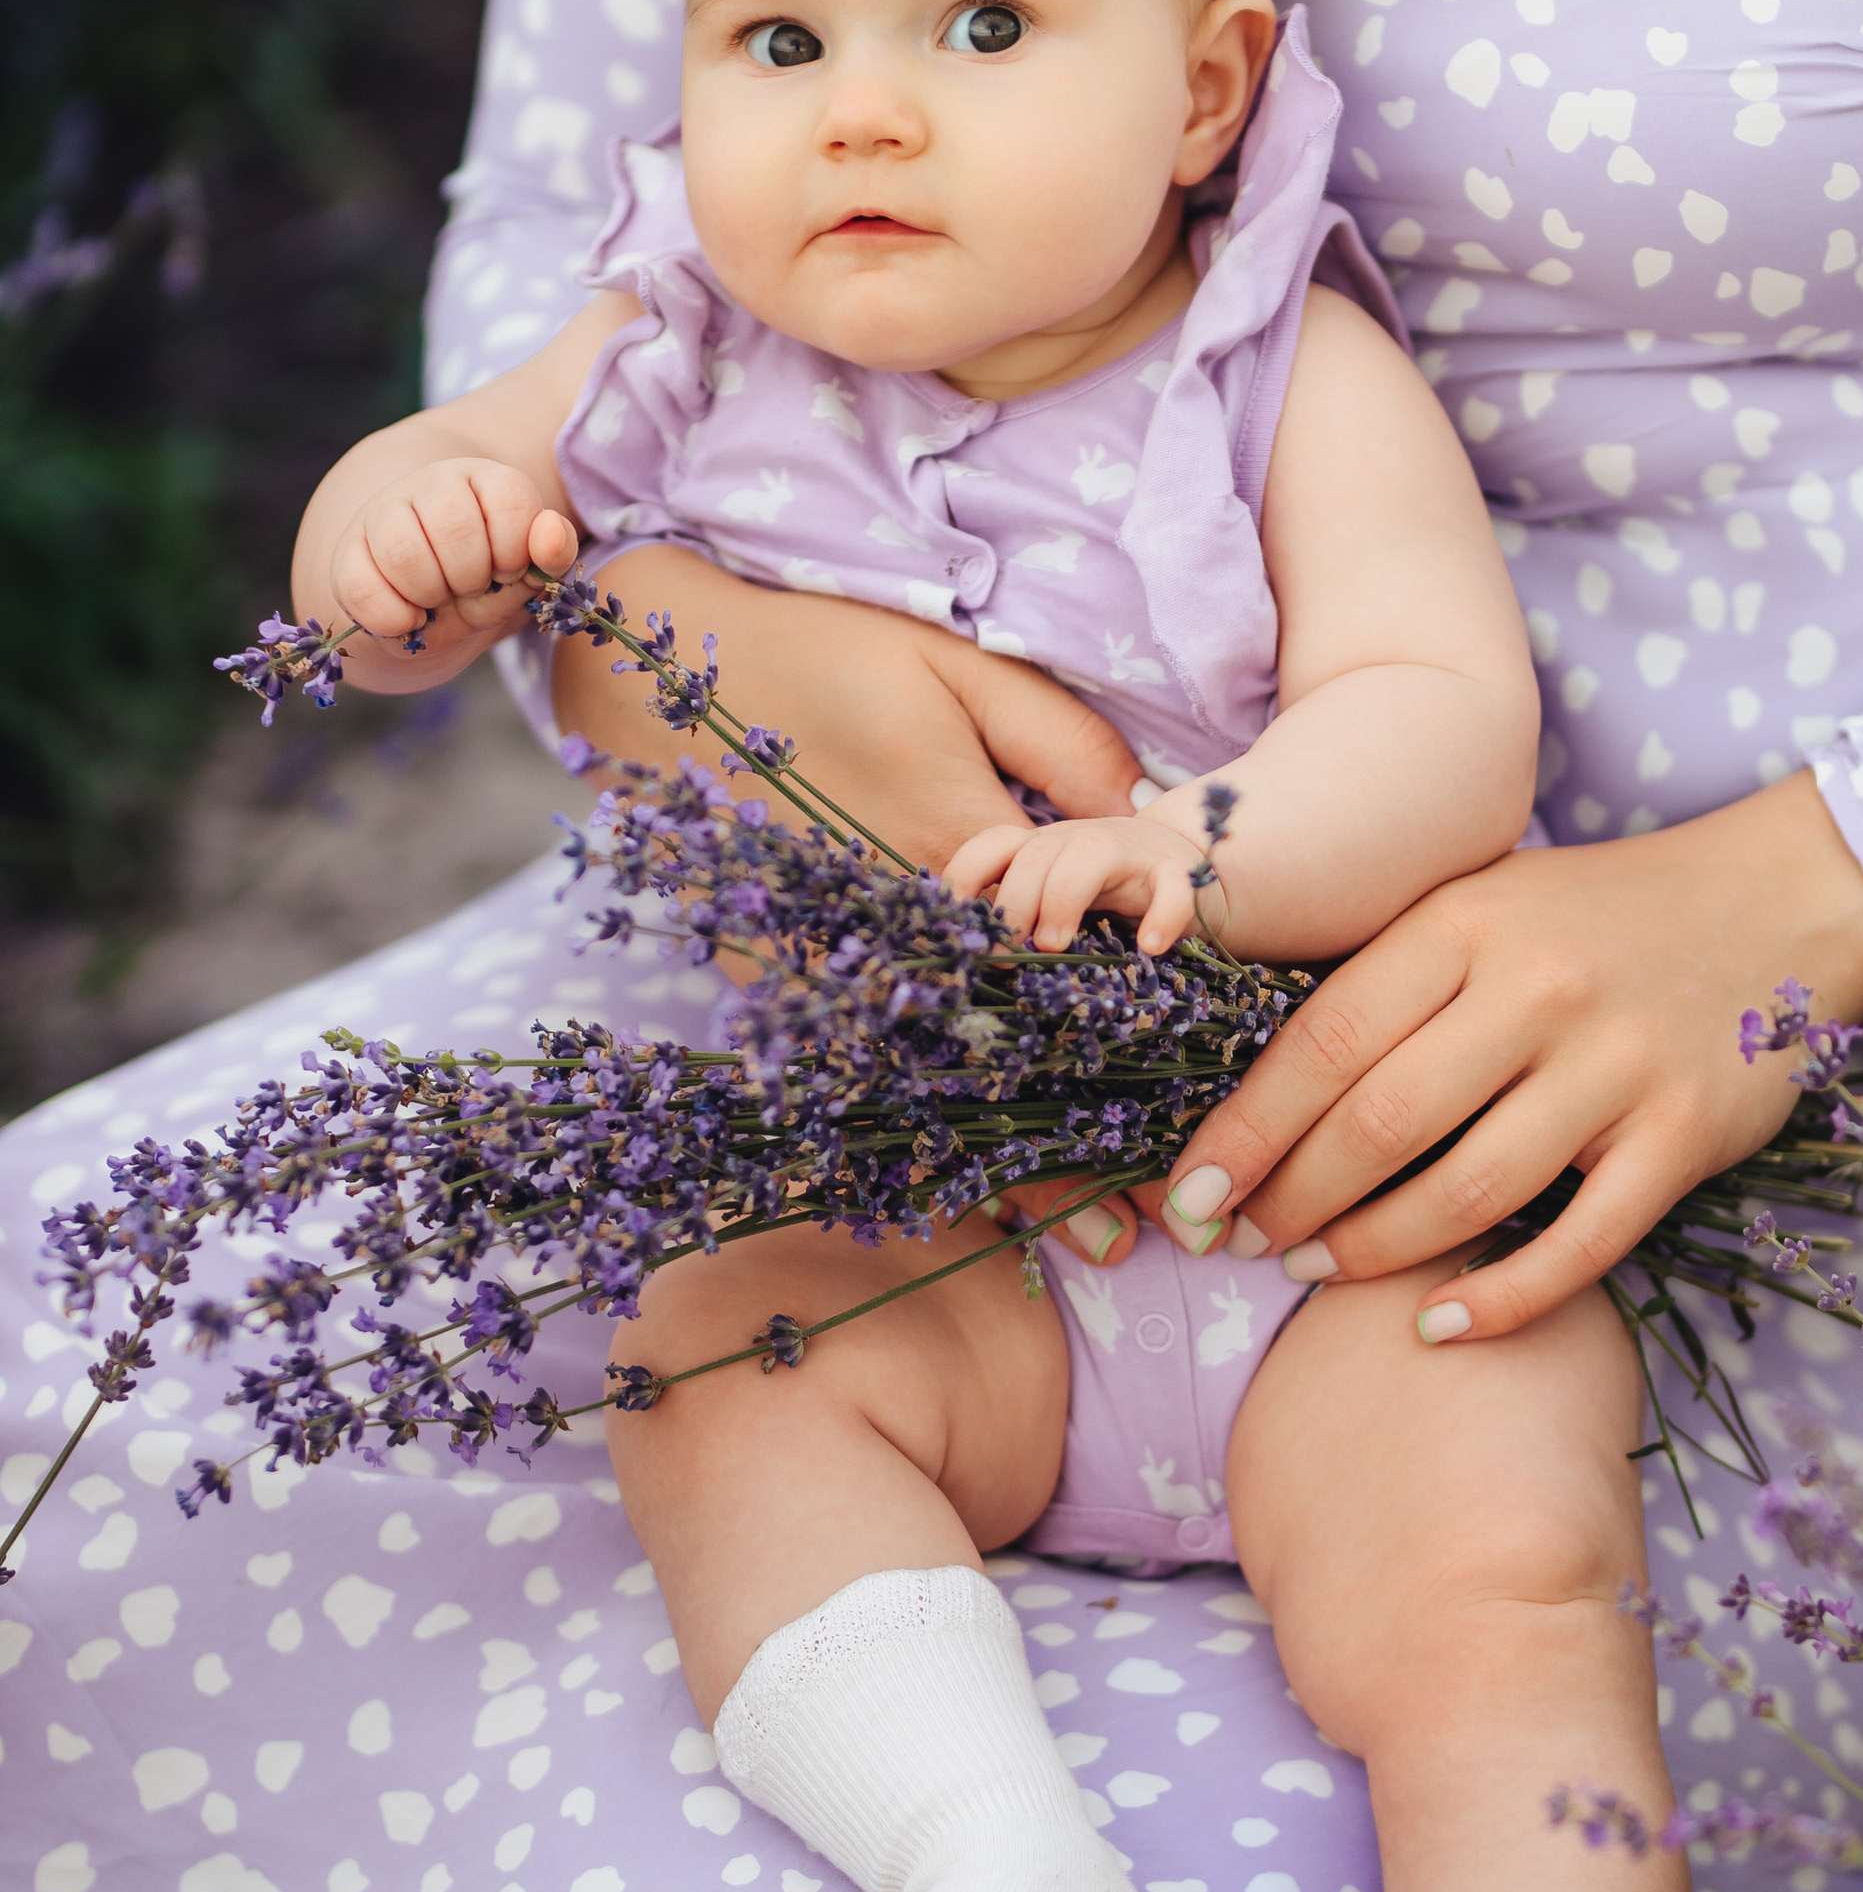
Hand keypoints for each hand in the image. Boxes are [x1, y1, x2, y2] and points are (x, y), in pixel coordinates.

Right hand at [333, 463, 579, 650]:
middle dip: (472, 578)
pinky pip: (362, 589)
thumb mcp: (530, 574)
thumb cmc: (489, 581)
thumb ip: (554, 554)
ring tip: (439, 600)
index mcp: (487, 479)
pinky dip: (392, 618)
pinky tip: (408, 618)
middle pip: (456, 531)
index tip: (507, 570)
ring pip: (404, 554)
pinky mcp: (349, 551)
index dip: (514, 553)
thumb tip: (549, 533)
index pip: (511, 502)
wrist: (432, 602)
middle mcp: (433, 483)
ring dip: (431, 596)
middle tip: (470, 588)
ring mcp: (385, 512)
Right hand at [552, 544, 1159, 1265]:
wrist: (658, 671)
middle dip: (1068, 1156)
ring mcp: (817, 961)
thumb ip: (1065, 747)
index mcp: (955, 849)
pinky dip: (906, 1126)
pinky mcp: (761, 974)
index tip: (1174, 1138)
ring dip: (998, 1164)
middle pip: (997, 1064)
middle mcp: (887, 925)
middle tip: (1134, 1237)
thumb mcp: (967, 671)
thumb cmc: (830, 652)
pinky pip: (848, 1070)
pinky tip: (960, 1184)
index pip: (1061, 982)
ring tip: (1075, 1239)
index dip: (1128, 1062)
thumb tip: (1150, 815)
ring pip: (921, 1089)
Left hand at [945, 809, 1208, 954]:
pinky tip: (1150, 948)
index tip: (955, 923)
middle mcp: (1079, 842)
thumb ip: (1021, 920)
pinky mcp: (1179, 872)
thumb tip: (967, 963)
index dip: (965, 876)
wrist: (1186, 863)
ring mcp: (1130, 853)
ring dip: (1063, 898)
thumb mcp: (1057, 898)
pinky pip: (1172, 886)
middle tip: (1008, 952)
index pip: (993, 846)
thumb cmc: (1108, 893)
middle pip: (1034, 854)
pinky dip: (1162, 915)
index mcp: (1043, 849)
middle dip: (1013, 901)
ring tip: (1054, 946)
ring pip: (1089, 856)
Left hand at [1155, 768, 1862, 1341]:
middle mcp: (1537, 990)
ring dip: (1373, 1249)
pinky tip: (1438, 1323)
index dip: (1246, 1130)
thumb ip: (1392, 979)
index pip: (1324, 1040)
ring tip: (1314, 1270)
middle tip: (1242, 1242)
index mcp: (1467, 924)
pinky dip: (1499, 1297)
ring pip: (1467, 1191)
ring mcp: (1616, 1067)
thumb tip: (1261, 1092)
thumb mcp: (1484, 906)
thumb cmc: (1598, 917)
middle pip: (1381, 1123)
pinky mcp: (1683, 1137)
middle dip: (1292, 1198)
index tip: (1192, 1192)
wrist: (1779, 902)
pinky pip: (1577, 1244)